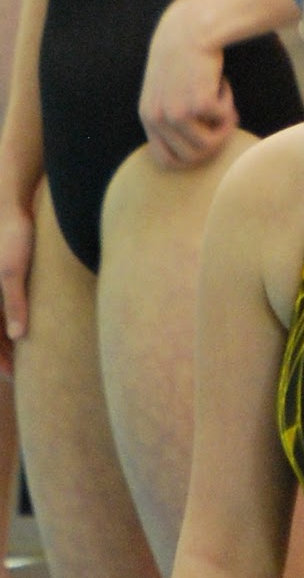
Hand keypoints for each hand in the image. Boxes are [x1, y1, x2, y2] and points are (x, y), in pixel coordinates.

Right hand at [0, 199, 33, 373]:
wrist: (9, 200)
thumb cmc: (12, 233)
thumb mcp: (12, 270)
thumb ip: (14, 302)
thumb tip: (17, 336)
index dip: (0, 358)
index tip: (14, 376)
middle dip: (3, 353)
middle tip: (20, 374)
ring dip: (7, 340)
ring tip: (25, 358)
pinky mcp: (2, 276)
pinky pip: (3, 306)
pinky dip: (11, 321)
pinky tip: (26, 332)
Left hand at [139, 0, 238, 168]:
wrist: (191, 27)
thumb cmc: (183, 57)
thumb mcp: (165, 91)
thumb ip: (169, 119)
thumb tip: (194, 153)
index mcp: (148, 117)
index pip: (165, 160)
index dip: (188, 160)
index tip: (204, 146)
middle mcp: (158, 118)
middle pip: (192, 158)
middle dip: (213, 144)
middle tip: (221, 122)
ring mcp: (176, 112)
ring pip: (210, 145)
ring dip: (224, 124)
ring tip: (223, 100)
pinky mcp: (198, 103)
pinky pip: (224, 122)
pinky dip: (229, 105)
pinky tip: (223, 84)